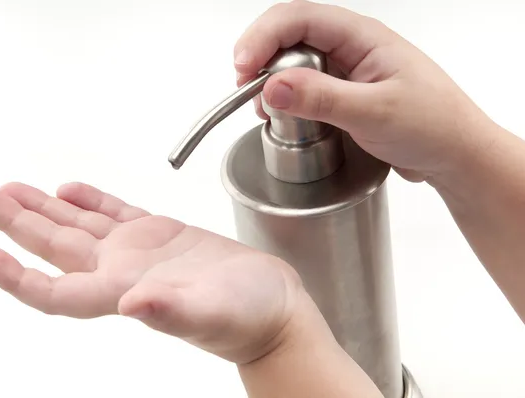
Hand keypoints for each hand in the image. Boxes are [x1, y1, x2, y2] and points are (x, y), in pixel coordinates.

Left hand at [0, 182, 303, 363]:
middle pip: (57, 248)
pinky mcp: (161, 235)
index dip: (18, 278)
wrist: (273, 305)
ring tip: (12, 190)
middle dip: (18, 223)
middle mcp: (124, 272)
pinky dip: (91, 200)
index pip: (57, 292)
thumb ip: (172, 310)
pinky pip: (115, 213)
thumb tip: (134, 304)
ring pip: (81, 226)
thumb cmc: (248, 318)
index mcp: (125, 293)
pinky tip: (70, 191)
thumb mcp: (212, 314)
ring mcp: (140, 252)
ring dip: (44, 209)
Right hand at [234, 0, 496, 182]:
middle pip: (290, 36)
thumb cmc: (432, 126)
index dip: (264, 37)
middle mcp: (351, 48)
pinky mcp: (342, 95)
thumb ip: (321, 98)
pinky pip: (304, 87)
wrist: (454, 155)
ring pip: (293, 63)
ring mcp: (346, 72)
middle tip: (245, 89)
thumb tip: (271, 86)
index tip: (243, 68)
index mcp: (362, 37)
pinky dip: (285, 99)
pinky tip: (280, 116)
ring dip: (270, 81)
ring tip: (262, 108)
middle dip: (261, 58)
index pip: (299, 18)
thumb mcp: (374, 112)